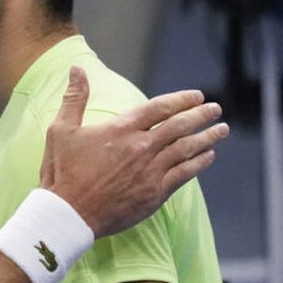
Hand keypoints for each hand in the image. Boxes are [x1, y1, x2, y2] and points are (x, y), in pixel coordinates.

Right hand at [40, 66, 228, 237]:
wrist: (68, 213)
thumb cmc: (62, 171)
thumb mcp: (61, 130)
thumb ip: (74, 98)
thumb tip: (77, 69)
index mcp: (121, 129)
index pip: (160, 107)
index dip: (181, 99)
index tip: (196, 96)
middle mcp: (141, 147)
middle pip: (180, 126)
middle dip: (201, 115)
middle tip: (215, 109)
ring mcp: (151, 171)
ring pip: (188, 149)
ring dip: (207, 137)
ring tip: (221, 130)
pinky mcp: (155, 193)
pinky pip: (185, 174)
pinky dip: (199, 163)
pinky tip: (208, 156)